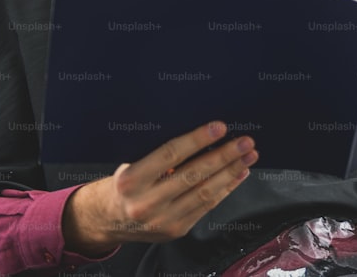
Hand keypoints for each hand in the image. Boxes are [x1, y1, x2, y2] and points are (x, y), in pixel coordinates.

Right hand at [62, 120, 257, 254]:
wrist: (107, 221)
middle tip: (245, 141)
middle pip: (194, 175)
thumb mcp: (131, 165)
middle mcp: (146, 203)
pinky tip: (239, 173)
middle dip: (224, 156)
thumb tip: (202, 133)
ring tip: (249, 155)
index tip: (220, 127)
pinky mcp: (177, 230)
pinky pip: (207, 206)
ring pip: (205, 192)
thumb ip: (160, 155)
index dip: (198, 139)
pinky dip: (227, 188)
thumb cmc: (123, 185)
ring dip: (232, 171)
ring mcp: (163, 220)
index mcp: (131, 180)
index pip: (171, 155)